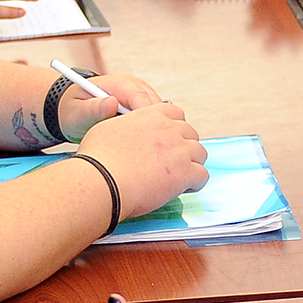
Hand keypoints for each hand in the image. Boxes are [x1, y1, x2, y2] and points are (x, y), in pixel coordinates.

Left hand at [57, 73, 163, 139]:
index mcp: (116, 83)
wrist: (74, 110)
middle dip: (154, 125)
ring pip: (160, 112)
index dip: (145, 116)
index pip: (138, 96)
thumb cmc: (74, 110)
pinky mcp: (143, 105)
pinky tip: (145, 146)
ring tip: (146, 150)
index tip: (143, 138)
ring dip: (155, 128)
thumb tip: (111, 103)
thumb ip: (94, 108)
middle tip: (148, 149)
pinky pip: (156, 118)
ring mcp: (140, 94)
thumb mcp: (77, 112)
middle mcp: (132, 85)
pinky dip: (153, 131)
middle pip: (154, 103)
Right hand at [77, 105, 208, 217]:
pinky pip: (202, 176)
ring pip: (200, 153)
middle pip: (191, 133)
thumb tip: (124, 131)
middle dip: (184, 146)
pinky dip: (196, 183)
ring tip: (180, 176)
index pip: (175, 113)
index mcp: (152, 115)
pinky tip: (184, 188)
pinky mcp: (185, 173)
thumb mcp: (108, 128)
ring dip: (192, 164)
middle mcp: (169, 129)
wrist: (103, 179)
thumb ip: (125, 125)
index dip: (174, 127)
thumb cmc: (99, 158)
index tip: (168, 139)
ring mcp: (180, 151)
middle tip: (173, 161)